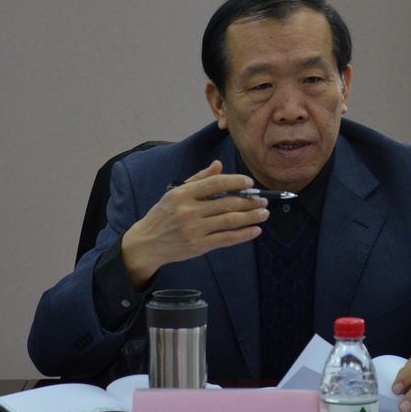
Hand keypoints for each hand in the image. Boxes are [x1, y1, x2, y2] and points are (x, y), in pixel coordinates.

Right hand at [121, 160, 268, 288]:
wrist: (146, 243)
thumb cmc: (162, 216)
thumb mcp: (175, 193)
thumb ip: (198, 179)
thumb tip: (218, 165)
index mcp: (183, 194)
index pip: (215, 183)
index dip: (235, 181)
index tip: (249, 182)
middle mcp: (189, 211)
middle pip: (226, 203)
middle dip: (249, 201)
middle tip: (263, 200)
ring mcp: (194, 230)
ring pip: (230, 221)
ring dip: (250, 217)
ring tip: (264, 213)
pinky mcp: (198, 246)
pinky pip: (226, 239)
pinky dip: (243, 235)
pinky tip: (255, 230)